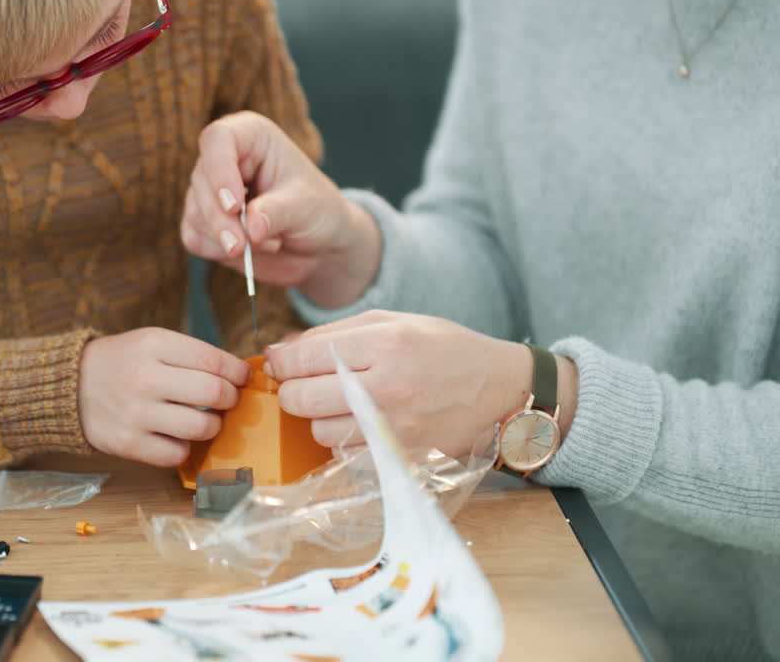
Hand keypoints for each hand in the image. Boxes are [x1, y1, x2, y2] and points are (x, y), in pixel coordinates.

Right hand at [78, 328, 250, 466]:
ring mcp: (136, 414)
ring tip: (203, 419)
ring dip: (212, 425)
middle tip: (225, 400)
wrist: (71, 386)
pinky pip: (178, 454)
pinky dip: (184, 447)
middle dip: (231, 399)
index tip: (242, 378)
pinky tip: (176, 435)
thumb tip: (240, 376)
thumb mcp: (153, 342)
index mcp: (154, 345)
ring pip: (202, 427)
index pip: (215, 361)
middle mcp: (145, 378)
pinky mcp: (128, 444)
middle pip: (215, 394)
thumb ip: (193, 355)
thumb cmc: (124, 363)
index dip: (238, 373)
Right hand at [181, 111, 382, 307]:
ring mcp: (210, 191)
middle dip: (221, 220)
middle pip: (201, 181)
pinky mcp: (203, 222)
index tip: (234, 206)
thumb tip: (250, 227)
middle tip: (244, 244)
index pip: (218, 138)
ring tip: (269, 242)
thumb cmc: (316, 210)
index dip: (220, 170)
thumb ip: (276, 212)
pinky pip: (193, 237)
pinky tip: (248, 250)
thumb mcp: (305, 205)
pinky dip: (218, 251)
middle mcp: (225, 159)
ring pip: (195, 213)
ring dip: (226, 238)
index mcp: (251, 137)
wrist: (317, 244)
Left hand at [264, 310, 536, 458]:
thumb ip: (334, 333)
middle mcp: (388, 386)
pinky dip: (343, 441)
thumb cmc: (444, 350)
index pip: (304, 358)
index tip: (280, 365)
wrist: (500, 389)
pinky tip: (359, 425)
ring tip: (338, 405)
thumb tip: (280, 351)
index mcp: (385, 343)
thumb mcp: (394, 322)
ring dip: (318, 419)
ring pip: (320, 432)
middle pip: (303, 399)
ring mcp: (395, 427)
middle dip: (292, 392)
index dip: (281, 363)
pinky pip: (346, 455)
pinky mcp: (402, 456)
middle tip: (302, 386)